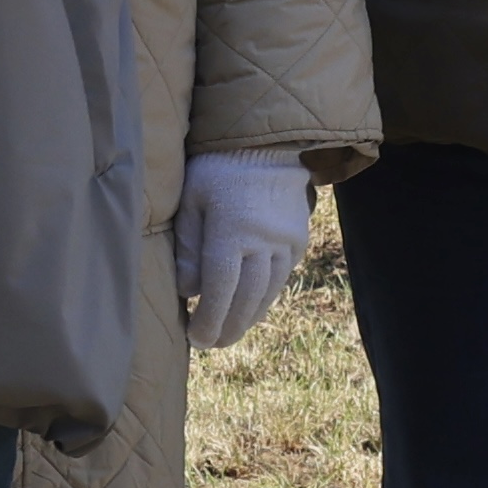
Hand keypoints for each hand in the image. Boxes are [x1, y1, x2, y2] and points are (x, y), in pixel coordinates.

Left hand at [174, 149, 314, 352]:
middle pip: (247, 298)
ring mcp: (286, 242)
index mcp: (231, 231)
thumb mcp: (191, 202)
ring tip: (231, 332)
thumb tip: (189, 292)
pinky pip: (283, 277)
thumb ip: (189, 247)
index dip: (209, 320)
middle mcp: (263, 241)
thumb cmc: (216, 169)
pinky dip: (266, 297)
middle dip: (229, 326)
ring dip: (249, 317)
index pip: (220, 289)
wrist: (266, 143)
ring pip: (269, 292)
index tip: (197, 338)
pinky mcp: (299, 239)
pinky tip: (252, 307)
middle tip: (213, 344)